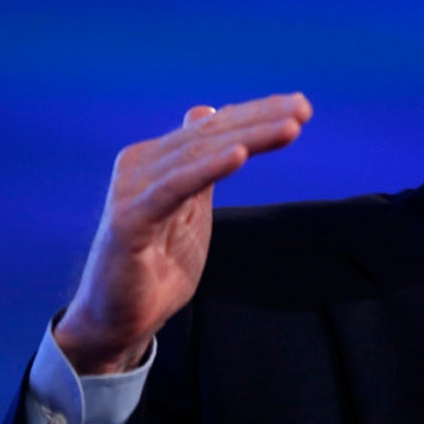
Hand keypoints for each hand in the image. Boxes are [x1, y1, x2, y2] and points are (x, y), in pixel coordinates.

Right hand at [53, 92, 312, 374]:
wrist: (119, 318)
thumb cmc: (157, 262)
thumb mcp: (189, 204)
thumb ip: (200, 162)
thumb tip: (207, 111)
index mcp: (158, 159)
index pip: (215, 127)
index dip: (258, 113)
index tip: (302, 105)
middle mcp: (142, 165)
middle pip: (211, 134)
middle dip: (261, 119)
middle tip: (304, 108)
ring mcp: (133, 190)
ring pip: (199, 154)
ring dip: (248, 137)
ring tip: (289, 127)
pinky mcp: (129, 221)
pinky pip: (175, 188)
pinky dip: (209, 169)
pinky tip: (240, 155)